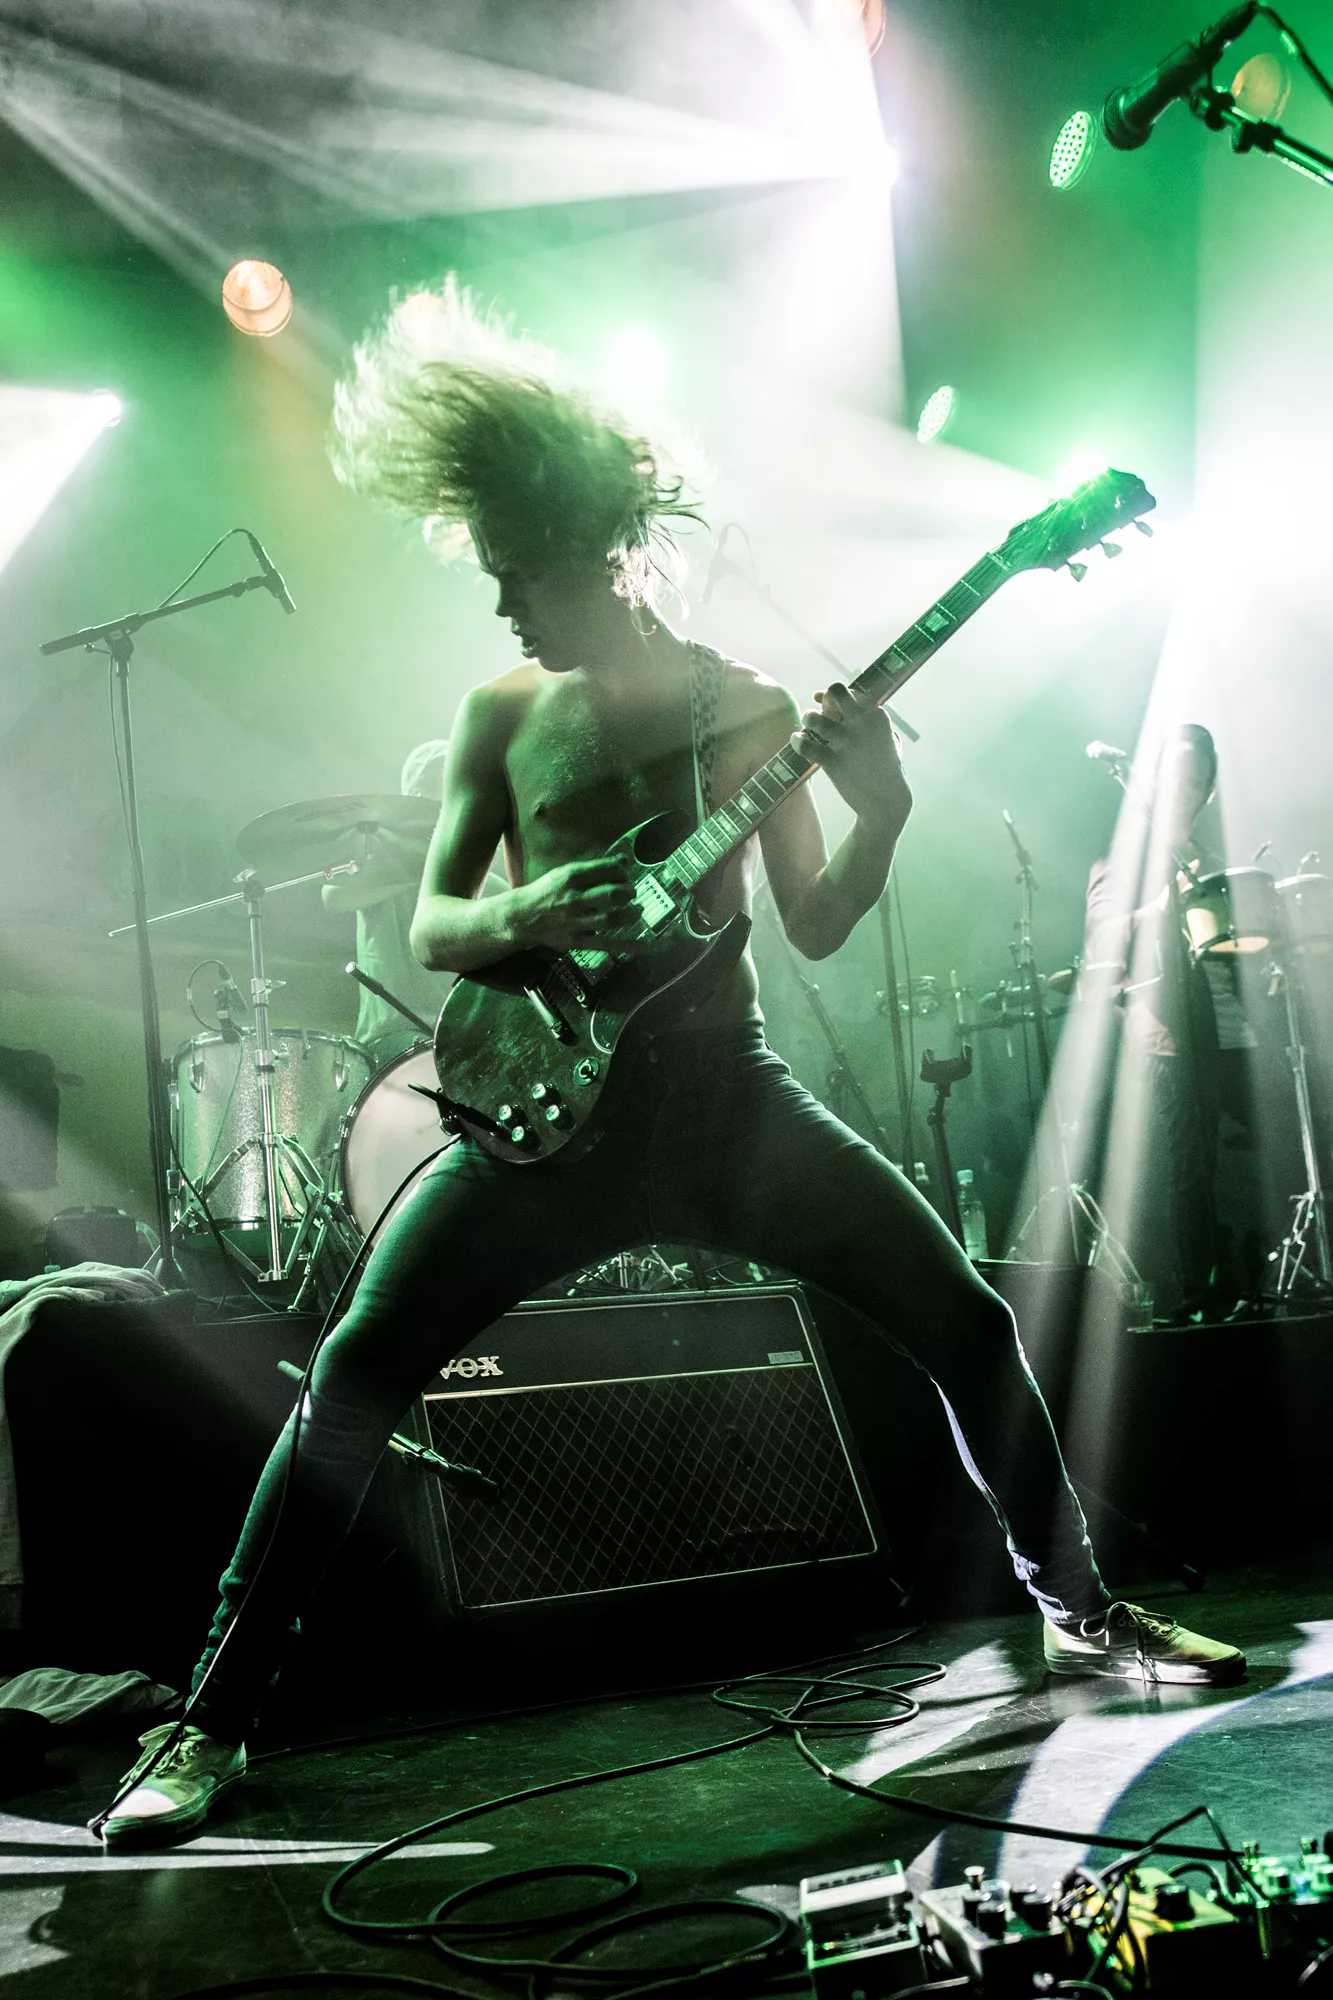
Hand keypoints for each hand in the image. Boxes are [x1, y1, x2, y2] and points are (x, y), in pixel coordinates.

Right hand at [512, 858, 637, 950]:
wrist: (522, 916)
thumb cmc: (547, 891)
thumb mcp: (565, 873)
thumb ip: (594, 868)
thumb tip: (624, 860)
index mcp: (570, 877)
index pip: (606, 870)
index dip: (622, 871)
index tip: (625, 874)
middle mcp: (574, 899)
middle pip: (612, 895)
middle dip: (628, 892)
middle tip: (631, 892)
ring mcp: (576, 922)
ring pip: (611, 920)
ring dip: (630, 915)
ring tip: (637, 910)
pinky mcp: (576, 941)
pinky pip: (605, 944)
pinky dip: (626, 945)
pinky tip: (643, 945)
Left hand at [792, 683, 911, 826]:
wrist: (886, 801)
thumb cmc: (887, 769)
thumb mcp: (890, 739)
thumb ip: (874, 721)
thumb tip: (853, 708)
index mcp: (877, 715)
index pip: (851, 691)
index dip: (833, 693)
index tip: (823, 699)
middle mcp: (861, 723)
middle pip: (835, 691)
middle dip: (825, 697)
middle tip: (821, 711)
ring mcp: (845, 741)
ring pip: (813, 717)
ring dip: (808, 719)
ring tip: (808, 727)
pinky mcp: (832, 761)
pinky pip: (805, 744)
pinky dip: (797, 741)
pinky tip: (797, 741)